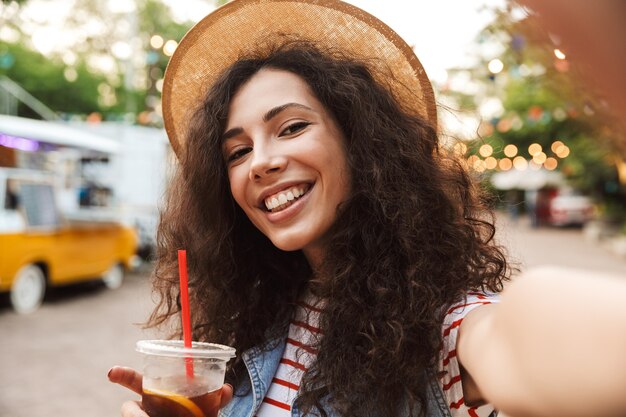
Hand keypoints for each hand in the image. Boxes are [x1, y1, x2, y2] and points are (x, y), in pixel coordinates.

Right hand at [108, 366, 233, 416]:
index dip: (122, 375)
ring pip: (138, 416)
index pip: (136, 382)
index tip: (111, 373)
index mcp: (158, 394)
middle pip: (130, 408)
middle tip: (137, 413)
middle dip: (131, 412)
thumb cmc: (197, 414)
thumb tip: (227, 389)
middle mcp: (147, 408)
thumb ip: (217, 398)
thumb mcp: (208, 405)